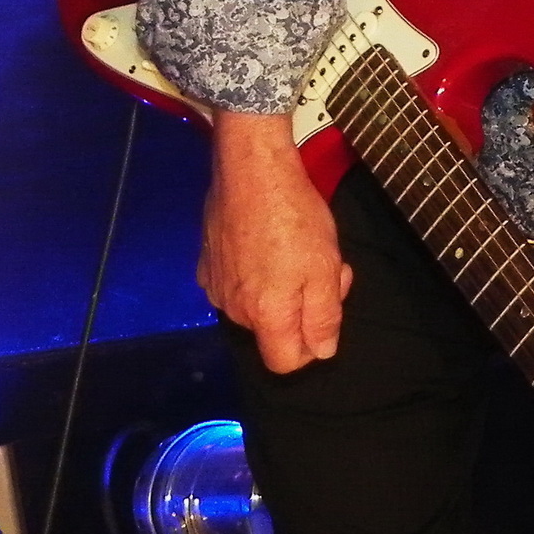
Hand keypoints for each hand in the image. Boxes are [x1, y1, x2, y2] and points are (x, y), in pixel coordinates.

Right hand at [198, 109, 352, 372]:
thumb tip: (321, 351)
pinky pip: (238, 284)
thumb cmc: (294, 217)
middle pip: (273, 331)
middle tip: (321, 264)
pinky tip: (267, 240)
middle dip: (301, 306)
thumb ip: (323, 316)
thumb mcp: (324, 267)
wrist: (251, 170)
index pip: (285, 363)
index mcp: (264, 315)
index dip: (311, 345)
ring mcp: (215, 286)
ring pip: (256, 306)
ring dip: (281, 286)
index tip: (326, 308)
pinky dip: (256, 271)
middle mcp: (233, 309)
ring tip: (295, 246)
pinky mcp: (206, 263)